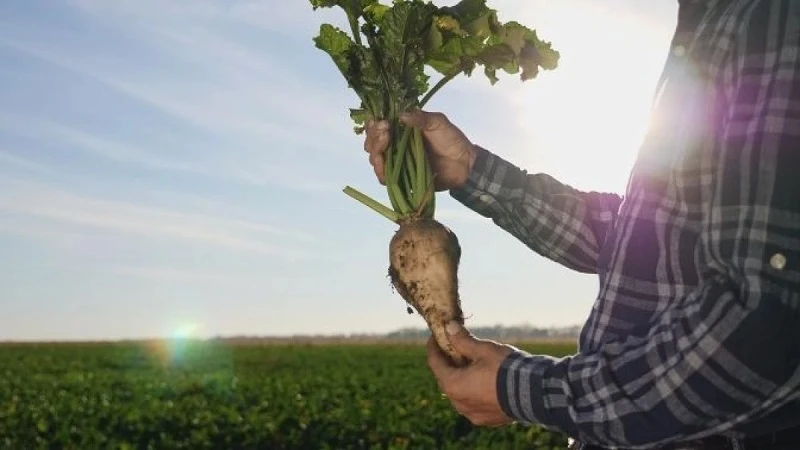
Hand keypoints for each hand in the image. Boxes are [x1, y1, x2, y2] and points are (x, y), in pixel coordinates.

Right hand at [363, 110, 477, 190]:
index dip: (374, 124)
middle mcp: (395, 144)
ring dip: (375, 153)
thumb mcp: (438, 122)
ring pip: (375, 158)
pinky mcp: (400, 178)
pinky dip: (380, 171)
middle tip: (386, 133)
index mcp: (401, 129)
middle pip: (372, 142)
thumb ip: (420, 118)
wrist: (463, 165)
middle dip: (374, 137)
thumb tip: (401, 115)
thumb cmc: (452, 140)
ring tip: (384, 147)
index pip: (378, 125)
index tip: (382, 122)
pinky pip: (384, 177)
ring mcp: (397, 162)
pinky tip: (383, 165)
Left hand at [426, 321, 515, 426]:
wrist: (534, 394)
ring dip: (461, 378)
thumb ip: (463, 340)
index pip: (434, 362)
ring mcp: (471, 414)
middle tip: (454, 347)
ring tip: (471, 364)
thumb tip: (449, 327)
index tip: (437, 335)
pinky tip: (484, 381)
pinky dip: (473, 392)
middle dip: (448, 362)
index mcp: (453, 385)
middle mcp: (458, 403)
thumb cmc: (506, 369)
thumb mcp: (483, 349)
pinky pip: (473, 403)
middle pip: (446, 378)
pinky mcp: (485, 419)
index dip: (434, 346)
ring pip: (459, 393)